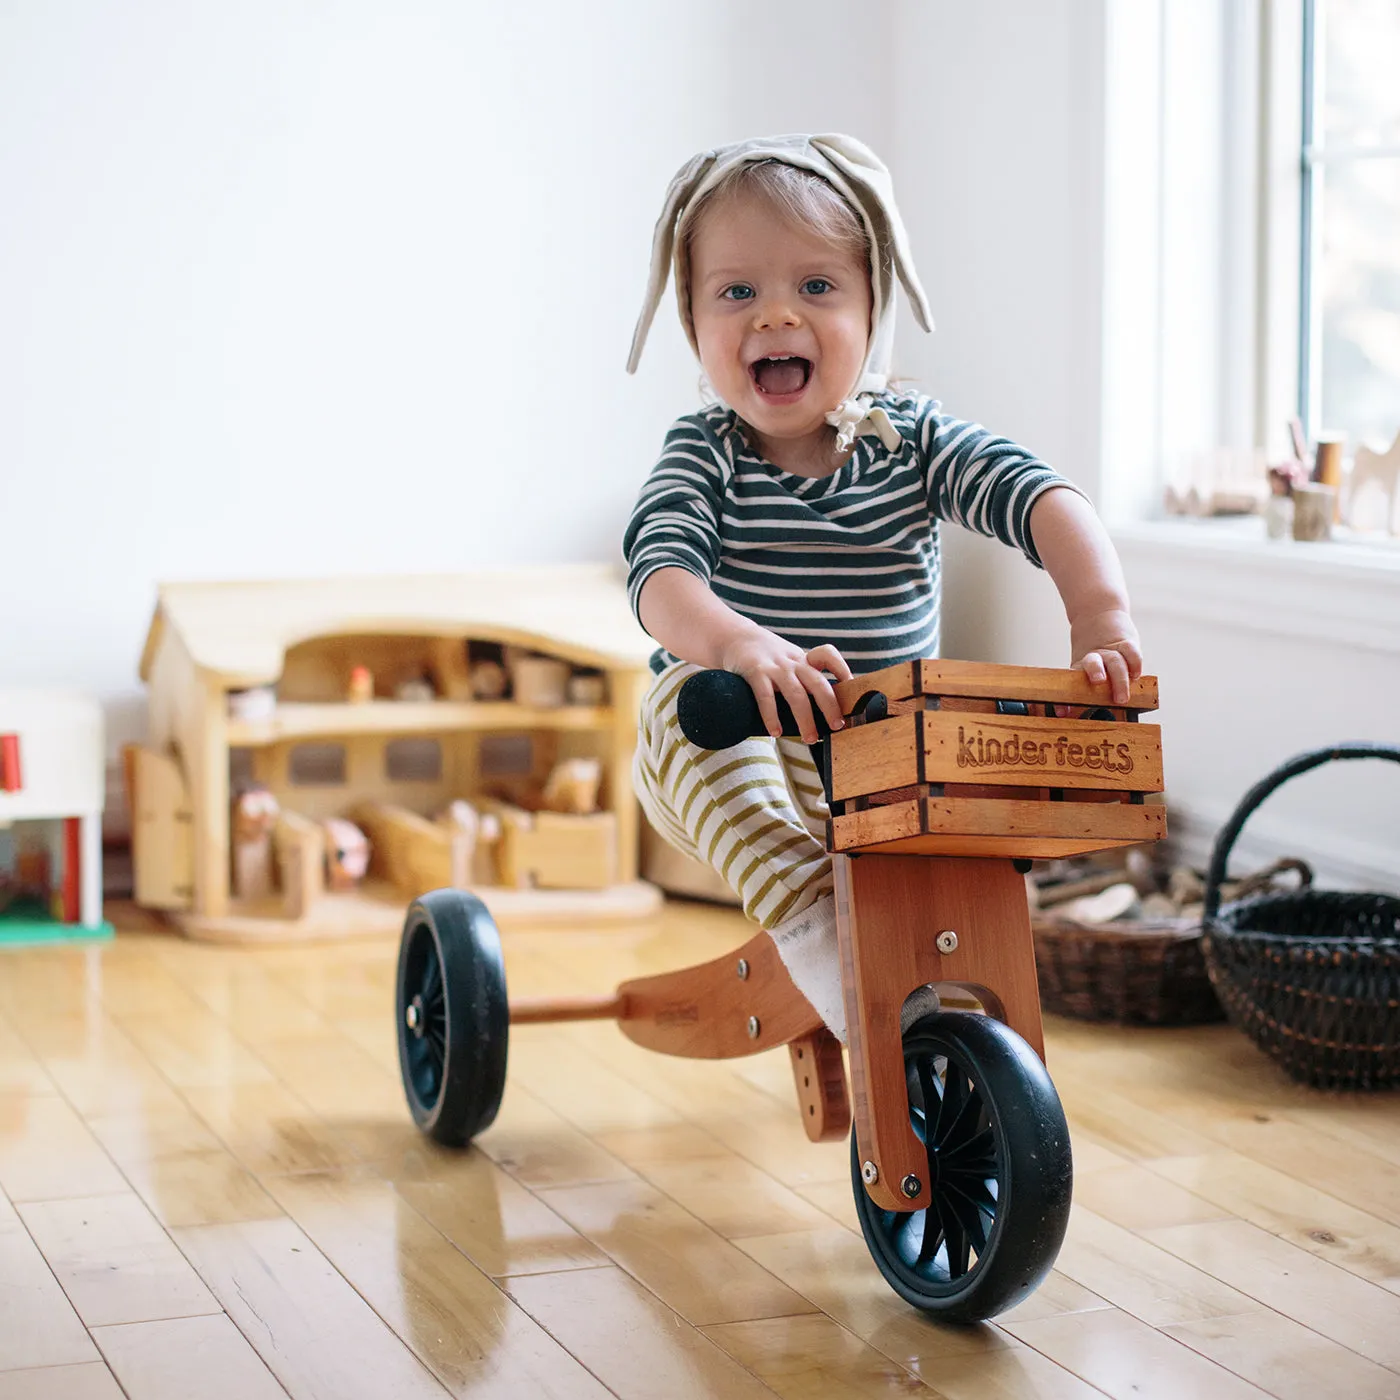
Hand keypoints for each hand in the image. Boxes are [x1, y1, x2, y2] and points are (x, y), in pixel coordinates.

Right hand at [719, 630, 851, 741]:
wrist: (732, 636)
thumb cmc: (764, 656)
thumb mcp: (787, 659)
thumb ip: (802, 676)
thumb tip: (822, 707)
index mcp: (802, 659)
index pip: (827, 656)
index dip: (841, 669)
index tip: (850, 687)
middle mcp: (792, 662)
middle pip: (817, 683)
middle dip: (830, 706)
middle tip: (837, 726)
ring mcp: (774, 667)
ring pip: (796, 694)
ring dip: (805, 719)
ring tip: (810, 739)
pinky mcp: (754, 671)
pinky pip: (766, 697)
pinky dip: (772, 716)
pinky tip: (775, 733)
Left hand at [1069, 608, 1142, 705]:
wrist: (1100, 613)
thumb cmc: (1094, 650)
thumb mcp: (1081, 664)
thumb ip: (1076, 689)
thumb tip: (1061, 713)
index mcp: (1081, 664)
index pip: (1072, 682)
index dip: (1067, 699)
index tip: (1061, 711)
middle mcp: (1096, 656)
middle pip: (1095, 665)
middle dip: (1097, 677)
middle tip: (1097, 691)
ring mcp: (1111, 648)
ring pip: (1115, 661)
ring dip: (1118, 679)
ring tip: (1121, 697)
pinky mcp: (1126, 640)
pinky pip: (1132, 651)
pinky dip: (1135, 664)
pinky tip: (1136, 675)